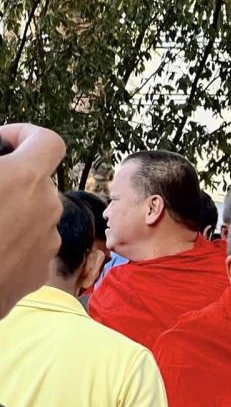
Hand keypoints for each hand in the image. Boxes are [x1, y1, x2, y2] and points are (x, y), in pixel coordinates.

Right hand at [0, 123, 64, 315]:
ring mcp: (47, 243)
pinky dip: (12, 242)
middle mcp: (45, 209)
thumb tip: (3, 167)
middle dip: (12, 181)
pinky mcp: (40, 272)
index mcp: (23, 180)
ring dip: (12, 213)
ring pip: (36, 216)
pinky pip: (30, 246)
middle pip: (38, 183)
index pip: (49, 142)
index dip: (26, 135)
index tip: (2, 142)